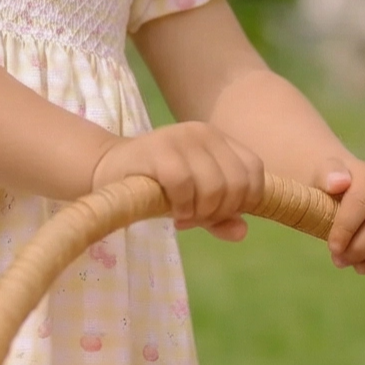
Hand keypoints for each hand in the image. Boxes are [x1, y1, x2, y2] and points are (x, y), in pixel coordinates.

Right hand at [92, 123, 263, 240]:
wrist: (110, 171)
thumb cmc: (158, 187)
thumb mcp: (196, 203)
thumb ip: (221, 217)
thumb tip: (242, 231)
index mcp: (219, 140)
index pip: (254, 170)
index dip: (246, 200)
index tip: (222, 214)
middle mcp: (204, 133)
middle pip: (237, 183)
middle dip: (220, 211)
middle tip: (198, 219)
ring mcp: (181, 138)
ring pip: (214, 186)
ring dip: (201, 213)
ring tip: (184, 217)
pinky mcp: (158, 149)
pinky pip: (184, 185)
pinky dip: (182, 207)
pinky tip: (173, 212)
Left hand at [320, 160, 364, 278]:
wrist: (348, 185)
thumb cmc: (333, 186)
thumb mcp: (323, 175)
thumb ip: (327, 174)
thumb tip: (337, 183)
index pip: (361, 203)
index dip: (345, 230)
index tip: (333, 248)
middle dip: (358, 251)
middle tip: (340, 261)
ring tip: (359, 267)